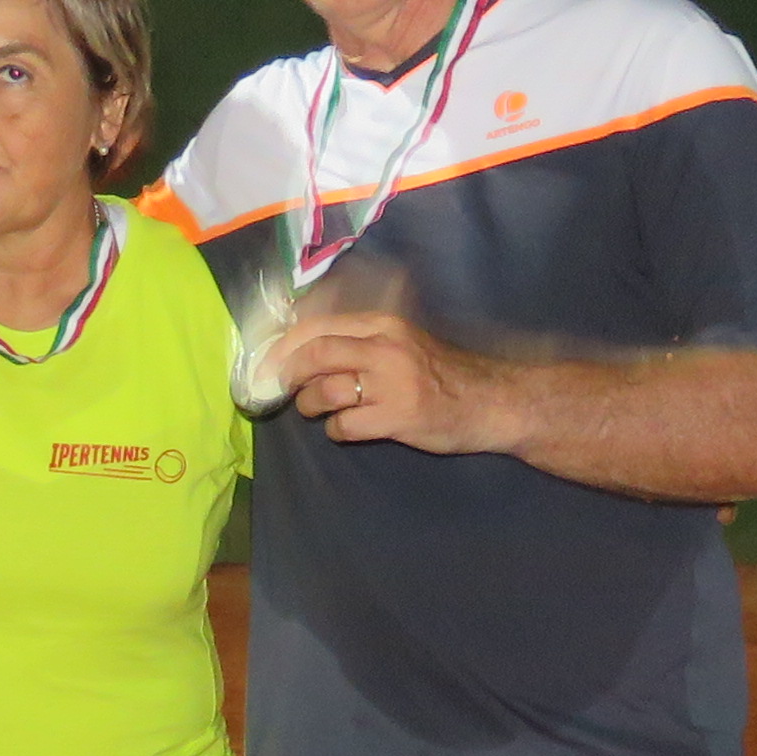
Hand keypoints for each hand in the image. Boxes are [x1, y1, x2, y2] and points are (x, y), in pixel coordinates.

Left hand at [271, 313, 508, 451]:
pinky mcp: (396, 417)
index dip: (283, 345)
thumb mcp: (402, 342)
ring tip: (313, 410)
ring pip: (323, 391)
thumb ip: (361, 340)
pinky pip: (345, 425)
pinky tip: (344, 429)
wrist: (490, 401)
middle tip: (278, 388)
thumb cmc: (441, 373)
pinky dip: (336, 430)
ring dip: (307, 404)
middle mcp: (384, 347)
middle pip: (314, 354)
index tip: (266, 362)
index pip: (317, 326)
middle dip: (286, 373)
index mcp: (382, 325)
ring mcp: (390, 383)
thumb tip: (303, 347)